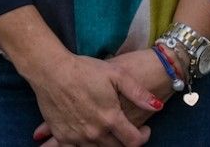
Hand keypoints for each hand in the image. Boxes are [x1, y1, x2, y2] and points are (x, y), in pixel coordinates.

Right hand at [20, 49, 157, 146]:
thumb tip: (157, 106)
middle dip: (125, 141)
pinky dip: (86, 145)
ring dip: (106, 143)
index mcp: (110, 118)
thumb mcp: (117, 75)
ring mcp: (76, 137)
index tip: (145, 129)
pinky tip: (90, 135)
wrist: (52, 72)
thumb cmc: (86, 70)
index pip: (133, 141)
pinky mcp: (62, 136)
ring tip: (110, 130)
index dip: (143, 137)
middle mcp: (94, 132)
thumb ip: (138, 93)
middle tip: (128, 129)